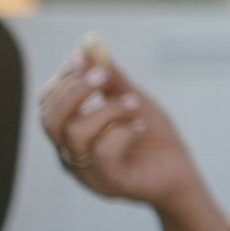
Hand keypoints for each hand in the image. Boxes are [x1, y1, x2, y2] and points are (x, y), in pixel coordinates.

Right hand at [37, 38, 199, 209]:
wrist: (181, 174)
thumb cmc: (153, 138)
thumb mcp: (133, 101)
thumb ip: (112, 79)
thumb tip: (90, 47)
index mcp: (71, 133)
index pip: (48, 104)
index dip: (63, 79)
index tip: (82, 58)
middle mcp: (71, 154)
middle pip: (50, 120)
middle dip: (75, 90)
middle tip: (103, 73)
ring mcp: (87, 172)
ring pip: (76, 133)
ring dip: (108, 109)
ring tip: (136, 104)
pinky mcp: (110, 183)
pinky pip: (102, 153)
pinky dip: (123, 132)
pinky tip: (141, 127)